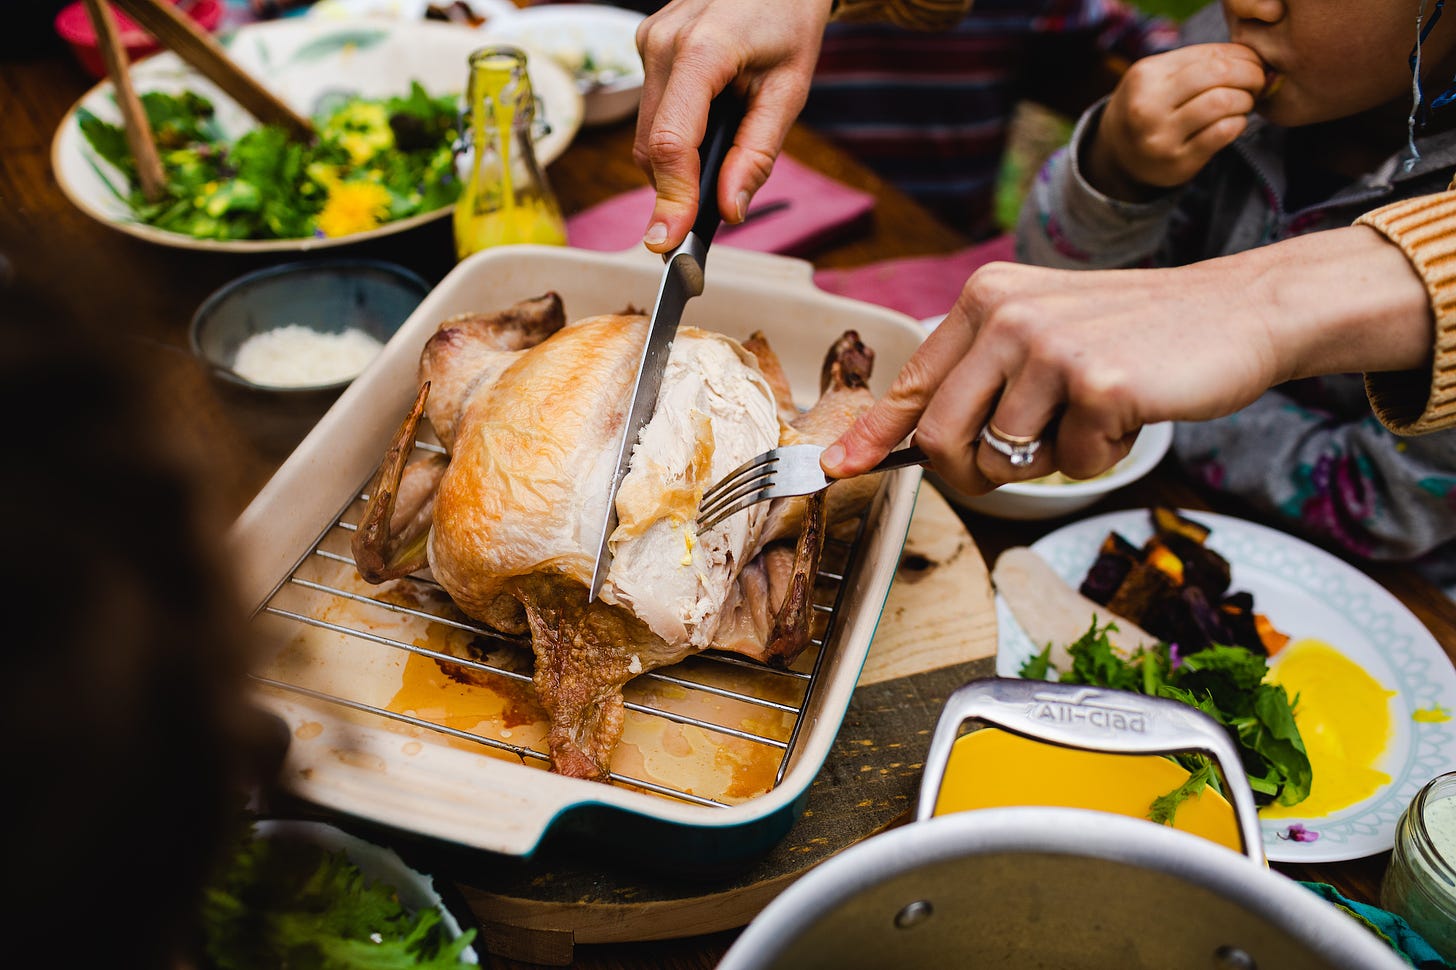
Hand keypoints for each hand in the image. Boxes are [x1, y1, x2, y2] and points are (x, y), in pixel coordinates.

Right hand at [633, 0, 834, 251]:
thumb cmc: (789, 19)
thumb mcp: (790, 89)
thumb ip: (757, 154)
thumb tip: (729, 210)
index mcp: (702, 50)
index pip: (670, 142)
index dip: (670, 198)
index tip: (668, 242)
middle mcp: (662, 42)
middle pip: (650, 146)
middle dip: (676, 186)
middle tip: (713, 209)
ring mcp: (648, 40)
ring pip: (645, 132)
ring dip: (677, 159)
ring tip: (723, 145)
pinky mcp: (647, 43)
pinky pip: (651, 108)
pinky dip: (675, 132)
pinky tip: (710, 117)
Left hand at [819, 227, 1429, 494]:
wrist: (1235, 312)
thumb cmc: (1133, 335)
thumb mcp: (1042, 334)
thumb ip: (979, 377)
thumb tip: (910, 440)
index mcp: (984, 300)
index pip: (910, 384)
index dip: (871, 437)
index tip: (837, 469)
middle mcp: (1005, 316)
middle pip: (939, 438)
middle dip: (970, 473)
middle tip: (1020, 460)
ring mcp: (1048, 347)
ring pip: (1002, 461)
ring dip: (1050, 460)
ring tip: (1092, 413)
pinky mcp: (1097, 383)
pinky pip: (1071, 466)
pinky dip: (1100, 457)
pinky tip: (1129, 411)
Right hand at [1085, 43, 1266, 200]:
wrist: (1119, 155)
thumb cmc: (1149, 107)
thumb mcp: (1158, 77)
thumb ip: (1197, 63)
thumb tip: (1252, 58)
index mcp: (1145, 76)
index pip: (1209, 55)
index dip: (1242, 56)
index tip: (1253, 64)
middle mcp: (1148, 106)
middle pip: (1218, 75)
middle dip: (1249, 75)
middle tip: (1257, 82)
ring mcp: (1161, 137)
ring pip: (1222, 103)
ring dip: (1244, 100)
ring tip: (1244, 103)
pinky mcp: (1177, 162)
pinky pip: (1221, 133)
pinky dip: (1237, 123)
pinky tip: (1234, 123)